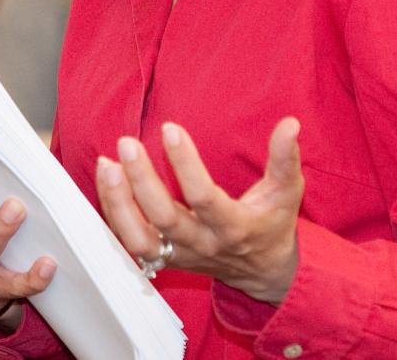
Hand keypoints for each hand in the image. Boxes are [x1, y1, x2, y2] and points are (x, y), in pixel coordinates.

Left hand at [95, 118, 305, 303]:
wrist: (263, 272)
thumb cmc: (273, 225)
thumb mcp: (287, 192)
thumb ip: (285, 159)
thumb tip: (290, 124)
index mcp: (233, 227)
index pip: (204, 198)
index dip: (185, 164)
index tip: (170, 128)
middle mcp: (203, 244)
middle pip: (164, 219)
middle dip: (141, 180)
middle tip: (127, 143)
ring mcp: (180, 255)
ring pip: (139, 238)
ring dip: (118, 203)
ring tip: (107, 165)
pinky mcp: (164, 258)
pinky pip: (130, 243)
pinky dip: (114, 214)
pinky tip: (106, 181)